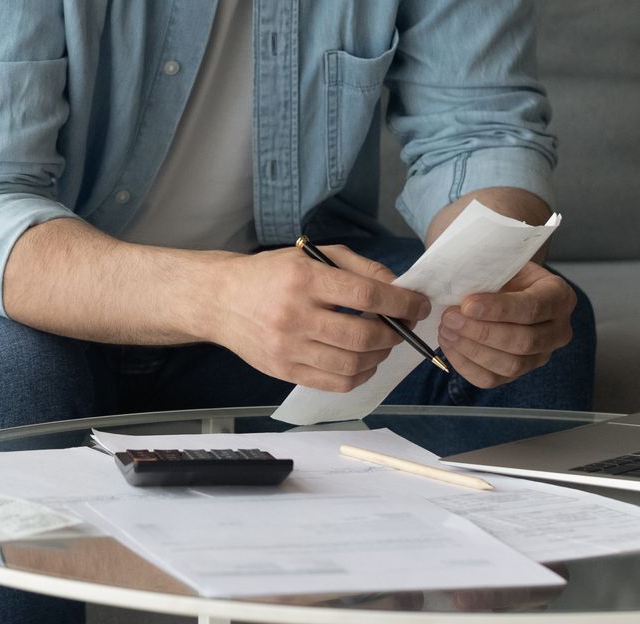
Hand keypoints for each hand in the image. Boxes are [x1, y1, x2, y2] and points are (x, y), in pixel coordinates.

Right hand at [209, 245, 429, 390]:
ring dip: (379, 355)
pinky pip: (335, 383)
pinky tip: (364, 361)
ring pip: (352, 364)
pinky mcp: (283, 371)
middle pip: (363, 335)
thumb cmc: (270, 273)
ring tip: (383, 343)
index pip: (366, 295)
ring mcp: (288, 348)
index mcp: (304, 278)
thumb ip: (358, 268)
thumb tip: (399, 288)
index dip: (402, 302)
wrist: (220, 299)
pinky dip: (360, 375)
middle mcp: (294, 314)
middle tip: (402, 327)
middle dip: (394, 334)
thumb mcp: (311, 256)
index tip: (420, 305)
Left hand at [436, 259, 574, 388]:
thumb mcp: (502, 263)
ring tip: (447, 330)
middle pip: (524, 342)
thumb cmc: (503, 272)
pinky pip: (492, 379)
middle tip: (450, 318)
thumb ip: (488, 273)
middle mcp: (558, 330)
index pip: (533, 308)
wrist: (503, 286)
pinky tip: (450, 345)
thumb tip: (459, 289)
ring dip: (472, 349)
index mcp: (559, 296)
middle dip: (482, 332)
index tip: (468, 305)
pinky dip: (466, 365)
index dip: (499, 309)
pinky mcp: (519, 373)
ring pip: (510, 365)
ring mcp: (541, 356)